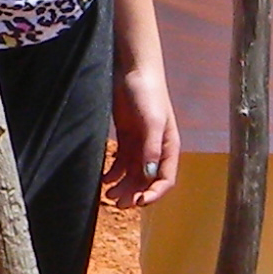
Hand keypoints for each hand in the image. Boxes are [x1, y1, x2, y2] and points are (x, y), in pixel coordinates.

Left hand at [106, 62, 181, 206]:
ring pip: (132, 175)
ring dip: (122, 187)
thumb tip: (149, 176)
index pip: (165, 180)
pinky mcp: (126, 138)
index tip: (138, 202)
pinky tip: (104, 179)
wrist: (133, 70)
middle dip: (134, 194)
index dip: (153, 194)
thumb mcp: (152, 121)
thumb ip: (151, 149)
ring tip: (108, 194)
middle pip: (146, 181)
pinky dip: (113, 173)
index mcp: (168, 148)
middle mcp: (156, 150)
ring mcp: (140, 145)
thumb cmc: (148, 93)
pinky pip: (120, 163)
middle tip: (117, 203)